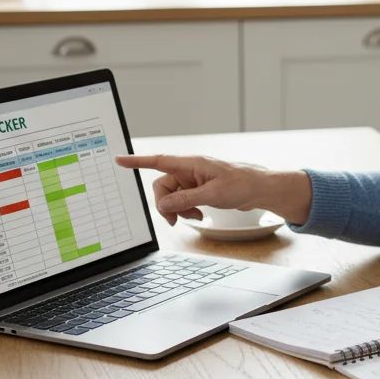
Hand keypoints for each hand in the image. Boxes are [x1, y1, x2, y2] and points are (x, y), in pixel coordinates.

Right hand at [113, 154, 312, 225]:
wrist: (260, 190)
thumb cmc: (242, 185)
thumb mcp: (212, 195)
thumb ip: (186, 199)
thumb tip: (164, 204)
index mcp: (192, 164)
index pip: (158, 161)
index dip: (137, 161)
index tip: (119, 159)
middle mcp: (190, 169)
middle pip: (162, 185)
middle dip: (166, 203)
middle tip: (176, 219)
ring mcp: (194, 179)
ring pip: (172, 195)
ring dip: (178, 208)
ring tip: (194, 216)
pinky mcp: (199, 188)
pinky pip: (182, 200)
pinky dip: (186, 209)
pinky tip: (199, 214)